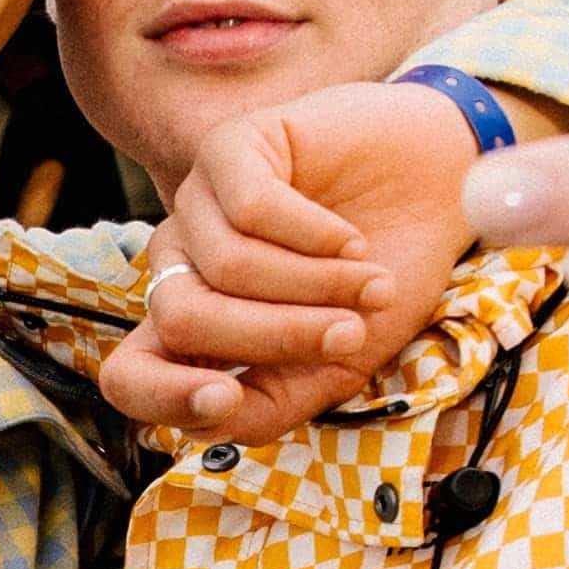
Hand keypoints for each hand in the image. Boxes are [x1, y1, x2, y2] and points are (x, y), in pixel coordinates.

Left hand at [99, 82, 486, 438]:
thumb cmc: (380, 282)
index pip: (128, 375)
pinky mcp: (230, 148)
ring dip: (316, 286)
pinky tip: (351, 239)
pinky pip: (254, 209)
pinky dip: (317, 237)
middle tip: (351, 333)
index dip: (163, 396)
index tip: (229, 396)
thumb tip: (211, 421)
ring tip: (372, 283)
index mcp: (192, 329)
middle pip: (182, 320)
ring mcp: (199, 204)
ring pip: (225, 268)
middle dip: (277, 336)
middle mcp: (182, 265)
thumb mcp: (334, 366)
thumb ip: (272, 405)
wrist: (440, 194)